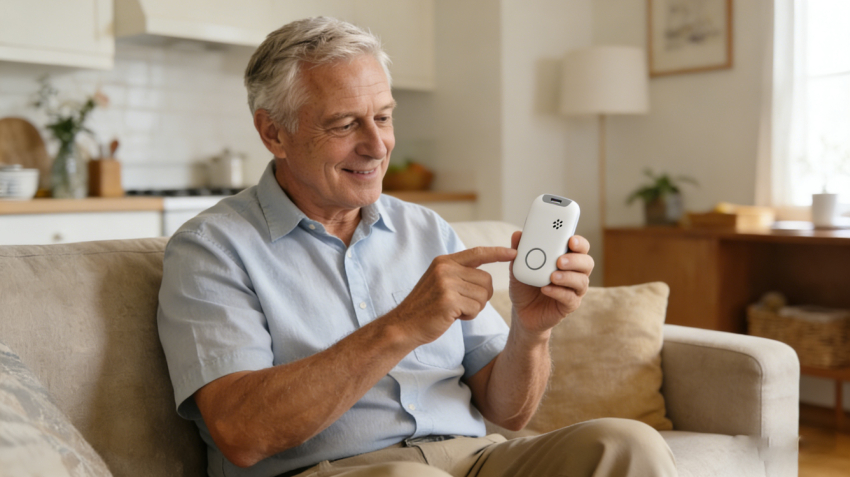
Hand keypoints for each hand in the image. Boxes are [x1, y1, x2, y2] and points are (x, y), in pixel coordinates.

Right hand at [389, 246, 516, 345]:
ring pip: (483, 295)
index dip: (497, 253)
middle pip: (486, 280)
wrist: (404, 325)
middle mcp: (445, 269)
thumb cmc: (425, 307)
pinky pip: (476, 308)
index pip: (478, 253)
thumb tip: (486, 277)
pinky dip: (469, 316)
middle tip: (461, 304)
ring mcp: (446, 283)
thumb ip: (459, 274)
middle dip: (480, 296)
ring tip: (455, 310)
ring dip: (474, 307)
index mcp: (444, 261)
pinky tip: (453, 316)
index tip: (513, 253)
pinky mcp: (449, 300)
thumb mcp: (439, 282)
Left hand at [508, 232, 593, 334]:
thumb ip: (520, 251)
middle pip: (587, 262)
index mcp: (566, 258)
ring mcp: (574, 290)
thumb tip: (517, 234)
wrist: (522, 311)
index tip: (570, 240)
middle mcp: (575, 273)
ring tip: (552, 276)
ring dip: (568, 277)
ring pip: (582, 281)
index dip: (579, 242)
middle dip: (575, 260)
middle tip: (559, 260)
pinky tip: (546, 289)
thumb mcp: (519, 267)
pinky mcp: (570, 305)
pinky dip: (558, 292)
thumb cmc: (525, 286)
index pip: (580, 247)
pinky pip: (570, 298)